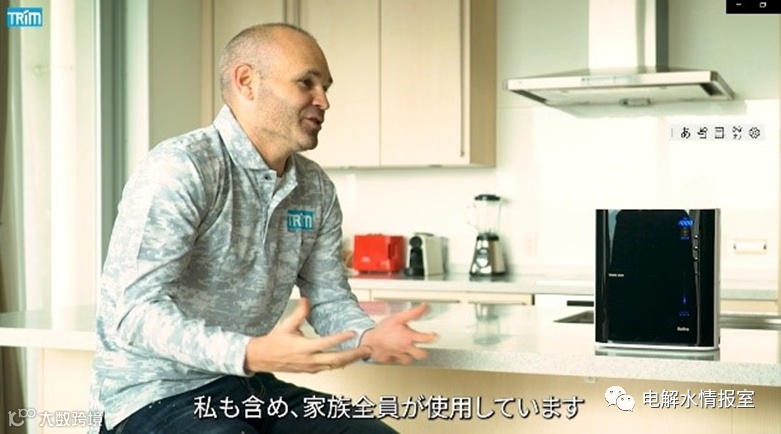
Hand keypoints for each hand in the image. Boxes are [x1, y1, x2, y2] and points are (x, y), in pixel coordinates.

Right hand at [244, 298, 370, 373]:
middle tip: (367, 349)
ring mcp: (311, 367)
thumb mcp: (286, 325)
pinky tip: (349, 359)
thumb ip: (299, 313)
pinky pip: (329, 369)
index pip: (326, 343)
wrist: (263, 358)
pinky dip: (340, 364)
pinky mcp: (311, 371)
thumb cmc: (274, 342)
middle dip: (354, 354)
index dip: (340, 338)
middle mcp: (309, 360)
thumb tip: (306, 299)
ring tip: (363, 354)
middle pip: (336, 360)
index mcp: (304, 347)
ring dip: (350, 360)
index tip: (352, 333)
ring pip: (335, 366)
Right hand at [360, 303, 438, 363]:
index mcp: (408, 337)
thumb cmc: (383, 329)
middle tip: (424, 347)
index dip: (433, 337)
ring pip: (409, 360)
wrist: (368, 341)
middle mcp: (405, 348)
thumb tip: (425, 307)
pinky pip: (397, 361)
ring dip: (411, 356)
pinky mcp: (391, 360)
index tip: (435, 335)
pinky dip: (399, 358)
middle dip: (423, 351)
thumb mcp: (398, 317)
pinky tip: (398, 354)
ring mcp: (398, 355)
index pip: (426, 339)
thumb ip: (414, 313)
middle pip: (421, 355)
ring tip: (411, 351)